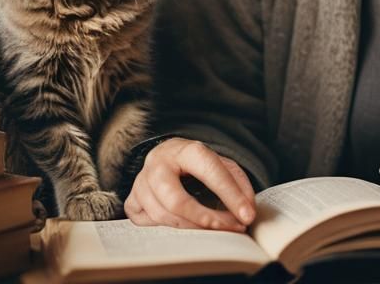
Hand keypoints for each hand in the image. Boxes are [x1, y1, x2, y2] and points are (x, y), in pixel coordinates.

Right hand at [124, 138, 255, 230]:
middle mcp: (159, 164)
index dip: (230, 195)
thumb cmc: (196, 163)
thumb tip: (247, 210)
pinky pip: (146, 224)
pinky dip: (166, 229)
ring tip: (212, 230)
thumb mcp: (220, 164)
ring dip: (191, 229)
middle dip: (204, 220)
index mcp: (186, 149)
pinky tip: (182, 226)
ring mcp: (141, 182)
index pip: (209, 171)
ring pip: (162, 216)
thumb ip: (237, 182)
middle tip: (227, 228)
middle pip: (176, 201)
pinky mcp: (132, 200)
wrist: (166, 156)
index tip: (247, 215)